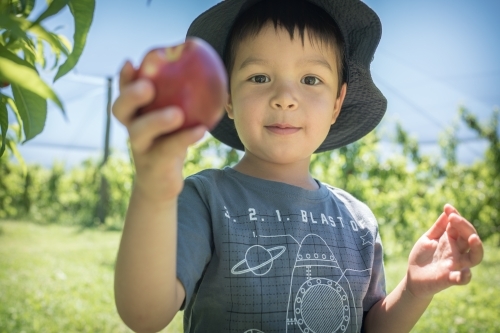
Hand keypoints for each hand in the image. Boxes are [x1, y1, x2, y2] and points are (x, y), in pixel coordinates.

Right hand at [112, 60, 205, 201]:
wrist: (160, 184)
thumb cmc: (169, 144)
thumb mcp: (173, 123)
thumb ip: (181, 101)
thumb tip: (208, 70)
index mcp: (135, 115)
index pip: (123, 93)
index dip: (124, 79)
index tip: (131, 62)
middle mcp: (132, 129)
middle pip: (120, 110)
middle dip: (130, 96)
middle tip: (147, 86)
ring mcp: (141, 149)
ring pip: (140, 132)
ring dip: (156, 121)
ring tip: (177, 113)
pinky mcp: (154, 166)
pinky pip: (168, 150)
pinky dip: (184, 139)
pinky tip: (201, 130)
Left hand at [406, 204, 483, 298]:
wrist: (413, 277)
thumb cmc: (422, 257)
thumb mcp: (428, 238)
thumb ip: (438, 227)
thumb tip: (447, 211)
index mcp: (451, 241)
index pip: (460, 227)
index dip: (456, 216)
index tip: (448, 207)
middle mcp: (457, 252)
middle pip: (469, 238)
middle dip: (464, 226)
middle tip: (453, 217)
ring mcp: (454, 265)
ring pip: (474, 257)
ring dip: (476, 248)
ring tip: (472, 237)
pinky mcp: (448, 278)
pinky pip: (462, 279)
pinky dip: (465, 276)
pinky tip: (466, 271)